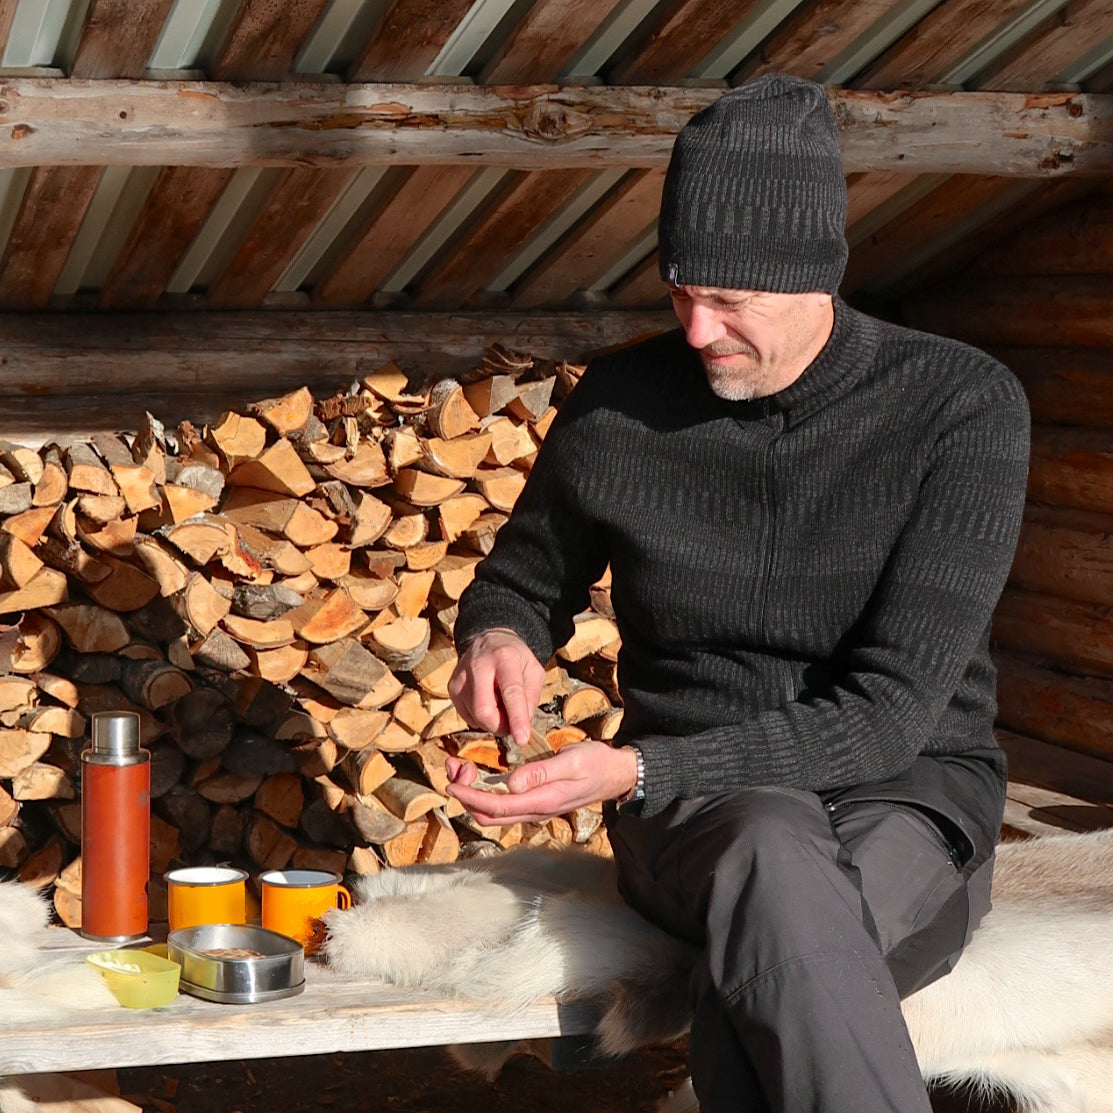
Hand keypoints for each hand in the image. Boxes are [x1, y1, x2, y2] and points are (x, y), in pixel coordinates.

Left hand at [445, 741, 637, 825]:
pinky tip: (480, 775)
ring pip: (494, 812)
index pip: (497, 806)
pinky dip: (485, 792)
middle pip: (489, 815)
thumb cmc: (596, 763)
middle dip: (465, 796)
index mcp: (542, 801)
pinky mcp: (535, 801)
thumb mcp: (571, 761)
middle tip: (454, 768)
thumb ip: (542, 772)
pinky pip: (504, 804)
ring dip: (472, 795)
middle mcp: (535, 811)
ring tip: (461, 769)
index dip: (470, 797)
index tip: (451, 784)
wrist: (616, 773)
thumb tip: (511, 784)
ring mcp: (535, 809)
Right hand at [448, 628, 545, 746]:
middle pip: (485, 710)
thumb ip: (531, 697)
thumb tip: (522, 723)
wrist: (488, 641)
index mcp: (505, 658)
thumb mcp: (534, 670)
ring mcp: (461, 677)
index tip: (522, 739)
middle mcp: (478, 665)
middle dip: (500, 726)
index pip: (511, 692)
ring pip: (475, 717)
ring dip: (493, 722)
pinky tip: (488, 702)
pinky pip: (467, 716)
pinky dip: (481, 718)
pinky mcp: (452, 687)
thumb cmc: (515, 658)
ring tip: (500, 704)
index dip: (517, 718)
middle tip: (511, 724)